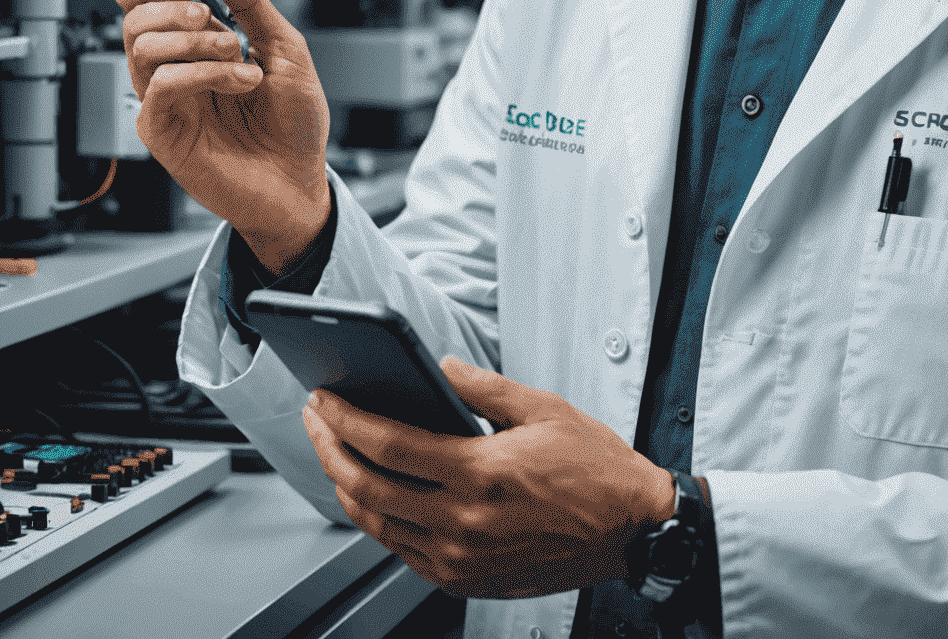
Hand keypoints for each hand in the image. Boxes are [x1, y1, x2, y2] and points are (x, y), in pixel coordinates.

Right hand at [114, 0, 329, 271]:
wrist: (302, 178)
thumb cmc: (293, 120)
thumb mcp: (285, 46)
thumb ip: (249, 0)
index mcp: (196, 45)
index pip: (143, 3)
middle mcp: (174, 71)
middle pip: (134, 21)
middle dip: (174, 10)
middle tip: (214, 21)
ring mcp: (164, 102)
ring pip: (142, 49)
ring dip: (195, 41)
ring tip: (239, 57)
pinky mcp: (162, 133)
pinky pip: (158, 88)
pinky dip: (200, 73)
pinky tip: (238, 82)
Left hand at [301, 357, 675, 598]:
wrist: (630, 529)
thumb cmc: (596, 471)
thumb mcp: (545, 409)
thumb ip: (485, 388)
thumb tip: (443, 367)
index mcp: (481, 474)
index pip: (389, 446)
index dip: (346, 420)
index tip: (326, 400)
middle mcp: (464, 523)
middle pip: (368, 489)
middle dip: (330, 450)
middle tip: (316, 421)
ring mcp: (462, 558)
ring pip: (378, 526)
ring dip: (345, 488)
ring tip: (335, 454)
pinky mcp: (467, 579)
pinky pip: (403, 552)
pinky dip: (378, 521)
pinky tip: (375, 496)